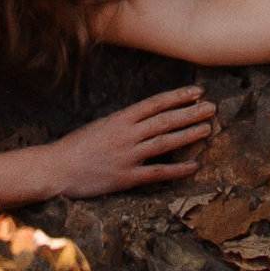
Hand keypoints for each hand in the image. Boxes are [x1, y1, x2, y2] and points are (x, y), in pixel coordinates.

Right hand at [43, 82, 220, 194]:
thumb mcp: (101, 125)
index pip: (155, 103)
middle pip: (165, 120)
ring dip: (188, 135)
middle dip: (190, 113)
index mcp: (120, 118)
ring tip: (207, 129)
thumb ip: (124, 122)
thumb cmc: (77, 146)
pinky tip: (194, 166)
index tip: (196, 92)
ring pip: (165, 143)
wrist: (57, 168)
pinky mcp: (126, 178)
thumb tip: (145, 118)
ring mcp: (128, 156)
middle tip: (212, 108)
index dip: (177, 97)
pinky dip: (177, 169)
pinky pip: (157, 173)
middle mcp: (127, 134)